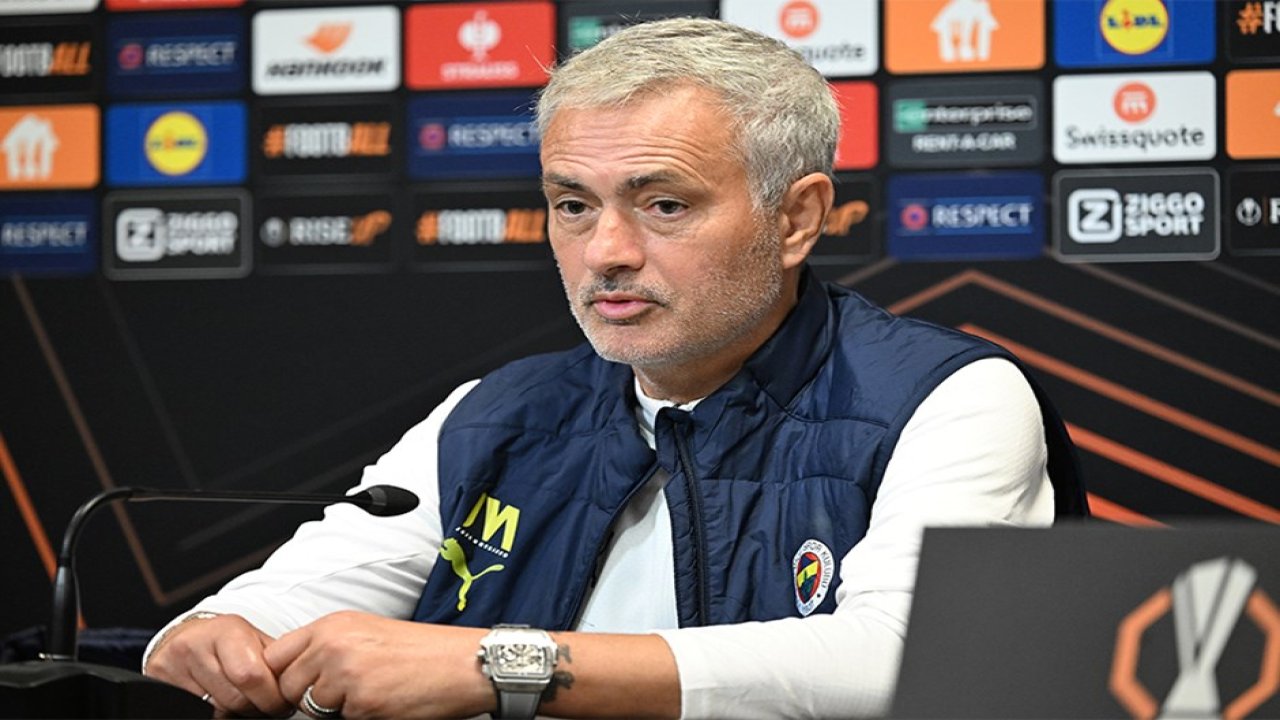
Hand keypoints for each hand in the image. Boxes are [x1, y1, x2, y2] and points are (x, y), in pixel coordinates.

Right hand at [144, 613, 292, 717]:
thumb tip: (300, 680)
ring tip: (248, 704)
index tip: (283, 703)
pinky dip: (215, 712)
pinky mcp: (158, 679)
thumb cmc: (230, 642)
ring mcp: (174, 663)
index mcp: (227, 629)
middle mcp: (196, 644)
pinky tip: (224, 704)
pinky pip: (195, 710)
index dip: (271, 696)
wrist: (189, 637)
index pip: (251, 675)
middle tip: (268, 708)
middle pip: (234, 697)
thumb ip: (275, 658)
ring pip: (215, 708)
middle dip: (258, 708)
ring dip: (237, 713)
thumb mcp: (254, 640)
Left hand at [264, 611, 492, 718]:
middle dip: (306, 696)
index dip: (282, 675)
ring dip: (332, 709)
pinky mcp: (361, 703)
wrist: (461, 663)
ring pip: (311, 707)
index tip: (299, 685)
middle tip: (340, 694)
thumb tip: (293, 671)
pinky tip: (382, 701)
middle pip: (286, 685)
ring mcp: (345, 674)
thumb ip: (326, 646)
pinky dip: (357, 716)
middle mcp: (333, 645)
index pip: (275, 655)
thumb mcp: (366, 632)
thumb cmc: (420, 650)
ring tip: (366, 694)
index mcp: (332, 625)